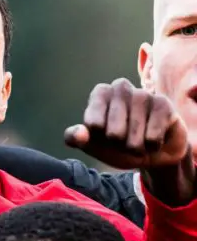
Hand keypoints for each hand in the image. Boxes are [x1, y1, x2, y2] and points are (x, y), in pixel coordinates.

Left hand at [65, 79, 193, 204]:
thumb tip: (78, 135)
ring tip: (138, 142)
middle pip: (114, 132)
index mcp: (100, 94)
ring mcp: (143, 94)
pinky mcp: (163, 103)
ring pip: (134, 134)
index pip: (92, 122)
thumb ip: (76, 139)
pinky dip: (151, 145)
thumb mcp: (93, 144)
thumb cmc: (117, 145)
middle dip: (119, 145)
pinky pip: (152, 135)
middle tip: (123, 141)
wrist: (152, 152)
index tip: (102, 134)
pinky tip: (154, 140)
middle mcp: (121, 88)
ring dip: (135, 147)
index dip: (99, 137)